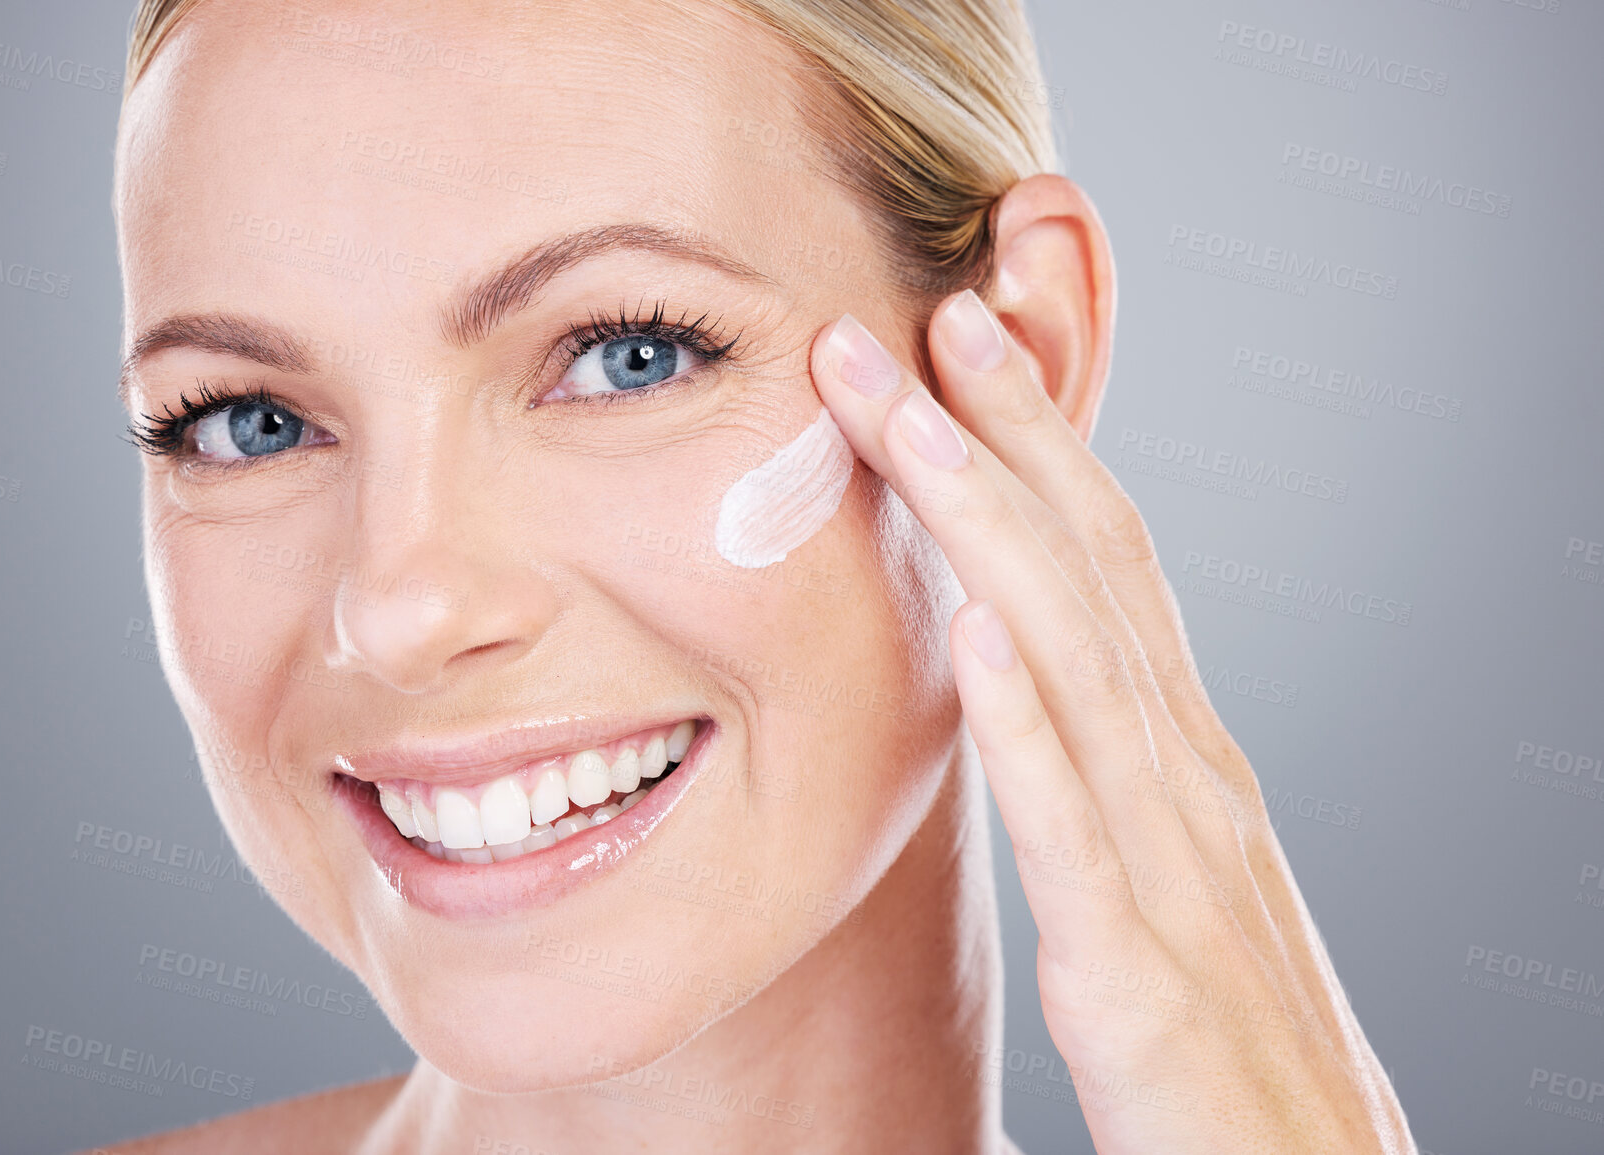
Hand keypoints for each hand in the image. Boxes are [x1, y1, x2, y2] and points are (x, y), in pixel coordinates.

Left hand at [809, 297, 1417, 1152]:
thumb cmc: (1229, 1039)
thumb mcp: (1163, 870)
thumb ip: (1101, 771)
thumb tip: (1022, 667)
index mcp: (1180, 760)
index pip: (1105, 566)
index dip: (1035, 443)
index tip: (959, 340)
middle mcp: (1185, 784)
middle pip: (1091, 574)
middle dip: (1003, 434)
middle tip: (923, 312)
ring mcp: (1168, 872)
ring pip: (1076, 663)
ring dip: (992, 526)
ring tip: (913, 413)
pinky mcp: (1135, 978)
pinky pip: (1077, 834)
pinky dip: (1033, 725)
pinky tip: (976, 636)